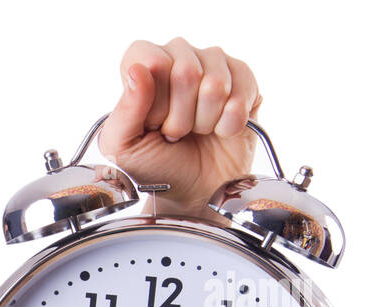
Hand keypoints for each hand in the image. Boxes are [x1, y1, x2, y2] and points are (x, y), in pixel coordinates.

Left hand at [97, 38, 261, 217]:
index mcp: (143, 65)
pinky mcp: (244, 79)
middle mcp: (179, 56)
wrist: (194, 189)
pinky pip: (241, 95)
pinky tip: (220, 130)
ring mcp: (214, 64)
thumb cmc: (154, 165)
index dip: (154, 98)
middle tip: (174, 132)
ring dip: (204, 121)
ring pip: (215, 83)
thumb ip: (125, 109)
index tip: (152, 122)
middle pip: (185, 70)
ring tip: (196, 131)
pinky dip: (229, 124)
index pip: (150, 58)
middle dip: (179, 117)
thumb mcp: (123, 146)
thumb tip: (137, 69)